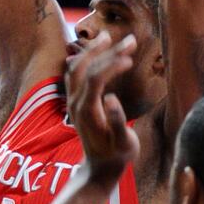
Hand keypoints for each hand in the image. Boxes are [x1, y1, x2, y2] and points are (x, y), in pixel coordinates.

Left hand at [65, 31, 140, 184]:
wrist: (99, 167)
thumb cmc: (116, 156)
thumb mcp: (124, 143)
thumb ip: (118, 122)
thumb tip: (111, 99)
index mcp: (87, 110)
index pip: (96, 78)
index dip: (112, 65)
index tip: (131, 58)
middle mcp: (75, 103)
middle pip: (85, 68)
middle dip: (106, 51)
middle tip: (131, 40)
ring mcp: (72, 101)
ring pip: (76, 69)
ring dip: (92, 51)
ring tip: (109, 37)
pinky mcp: (75, 102)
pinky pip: (75, 75)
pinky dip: (86, 60)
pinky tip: (96, 52)